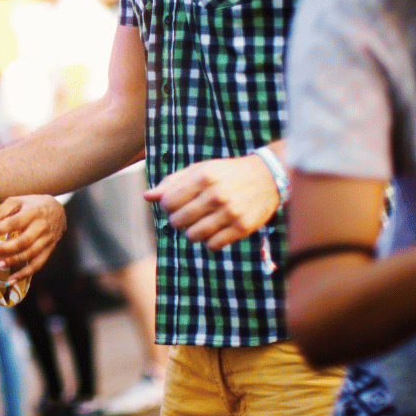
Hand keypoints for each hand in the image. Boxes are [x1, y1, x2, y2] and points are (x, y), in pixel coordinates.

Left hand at [0, 195, 66, 281]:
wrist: (58, 209)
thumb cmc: (33, 204)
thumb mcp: (18, 201)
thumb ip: (1, 211)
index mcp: (33, 212)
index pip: (12, 223)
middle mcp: (41, 227)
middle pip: (21, 242)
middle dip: (0, 251)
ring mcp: (47, 240)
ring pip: (28, 255)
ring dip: (10, 262)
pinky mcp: (49, 250)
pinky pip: (37, 265)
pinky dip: (24, 275)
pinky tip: (10, 281)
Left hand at [145, 155, 279, 250]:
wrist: (267, 176)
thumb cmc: (227, 173)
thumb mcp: (200, 169)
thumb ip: (172, 182)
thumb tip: (148, 196)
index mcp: (204, 177)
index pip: (168, 202)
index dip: (167, 206)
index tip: (175, 204)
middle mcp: (217, 194)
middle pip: (178, 221)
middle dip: (177, 220)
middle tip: (187, 215)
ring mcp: (231, 212)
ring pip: (193, 236)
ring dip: (192, 232)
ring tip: (199, 223)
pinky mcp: (242, 228)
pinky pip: (212, 246)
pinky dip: (209, 241)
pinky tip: (214, 230)